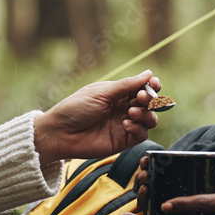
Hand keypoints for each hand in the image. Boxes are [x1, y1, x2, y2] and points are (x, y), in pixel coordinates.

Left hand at [33, 71, 159, 164]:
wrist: (60, 133)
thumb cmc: (76, 109)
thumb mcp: (102, 92)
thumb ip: (127, 85)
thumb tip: (148, 73)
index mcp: (118, 93)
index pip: (142, 87)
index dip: (151, 85)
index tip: (154, 84)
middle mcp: (124, 108)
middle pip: (149, 103)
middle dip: (150, 99)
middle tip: (141, 98)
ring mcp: (125, 124)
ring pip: (150, 119)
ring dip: (146, 114)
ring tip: (132, 113)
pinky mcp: (124, 140)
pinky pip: (142, 134)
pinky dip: (138, 128)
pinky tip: (126, 124)